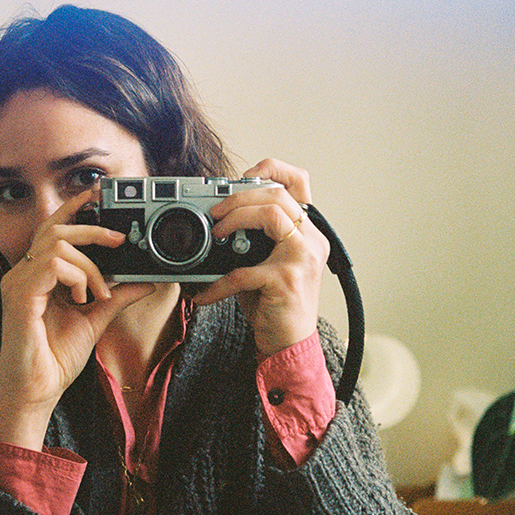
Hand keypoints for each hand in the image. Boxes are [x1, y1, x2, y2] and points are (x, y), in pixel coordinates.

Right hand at [0, 191, 154, 449]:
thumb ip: (117, 296)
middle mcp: (22, 274)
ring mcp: (17, 283)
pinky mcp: (19, 296)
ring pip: (56, 243)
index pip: (52, 230)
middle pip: (53, 227)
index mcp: (36, 276)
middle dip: (91, 226)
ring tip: (98, 292)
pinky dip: (77, 277)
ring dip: (89, 263)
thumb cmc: (55, 360)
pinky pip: (52, 265)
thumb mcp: (95, 320)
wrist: (35, 393)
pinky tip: (83, 299)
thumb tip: (145, 279)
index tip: (98, 195)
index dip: (74, 208)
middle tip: (120, 239)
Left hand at [192, 159, 329, 355]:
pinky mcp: (286, 282)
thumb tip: (215, 217)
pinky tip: (203, 293)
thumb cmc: (273, 302)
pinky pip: (243, 271)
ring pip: (270, 216)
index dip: (271, 169)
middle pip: (276, 194)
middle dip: (238, 197)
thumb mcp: (266, 262)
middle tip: (215, 213)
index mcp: (307, 231)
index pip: (299, 182)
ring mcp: (302, 259)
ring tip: (215, 234)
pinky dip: (217, 283)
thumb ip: (252, 237)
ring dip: (234, 218)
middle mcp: (311, 240)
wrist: (289, 345)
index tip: (243, 176)